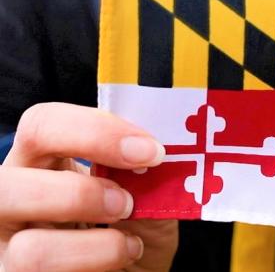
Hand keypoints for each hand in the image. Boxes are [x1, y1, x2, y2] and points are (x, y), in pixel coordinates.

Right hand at [0, 103, 177, 271]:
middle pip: (8, 186)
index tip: (150, 150)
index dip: (95, 131)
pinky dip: (100, 267)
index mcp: (40, 161)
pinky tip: (122, 260)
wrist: (137, 271)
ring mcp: (9, 250)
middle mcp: (12, 202)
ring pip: (30, 251)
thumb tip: (152, 148)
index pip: (42, 125)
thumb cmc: (136, 227)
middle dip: (79, 195)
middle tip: (126, 204)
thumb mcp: (145, 191)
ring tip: (127, 241)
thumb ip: (142, 170)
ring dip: (94, 246)